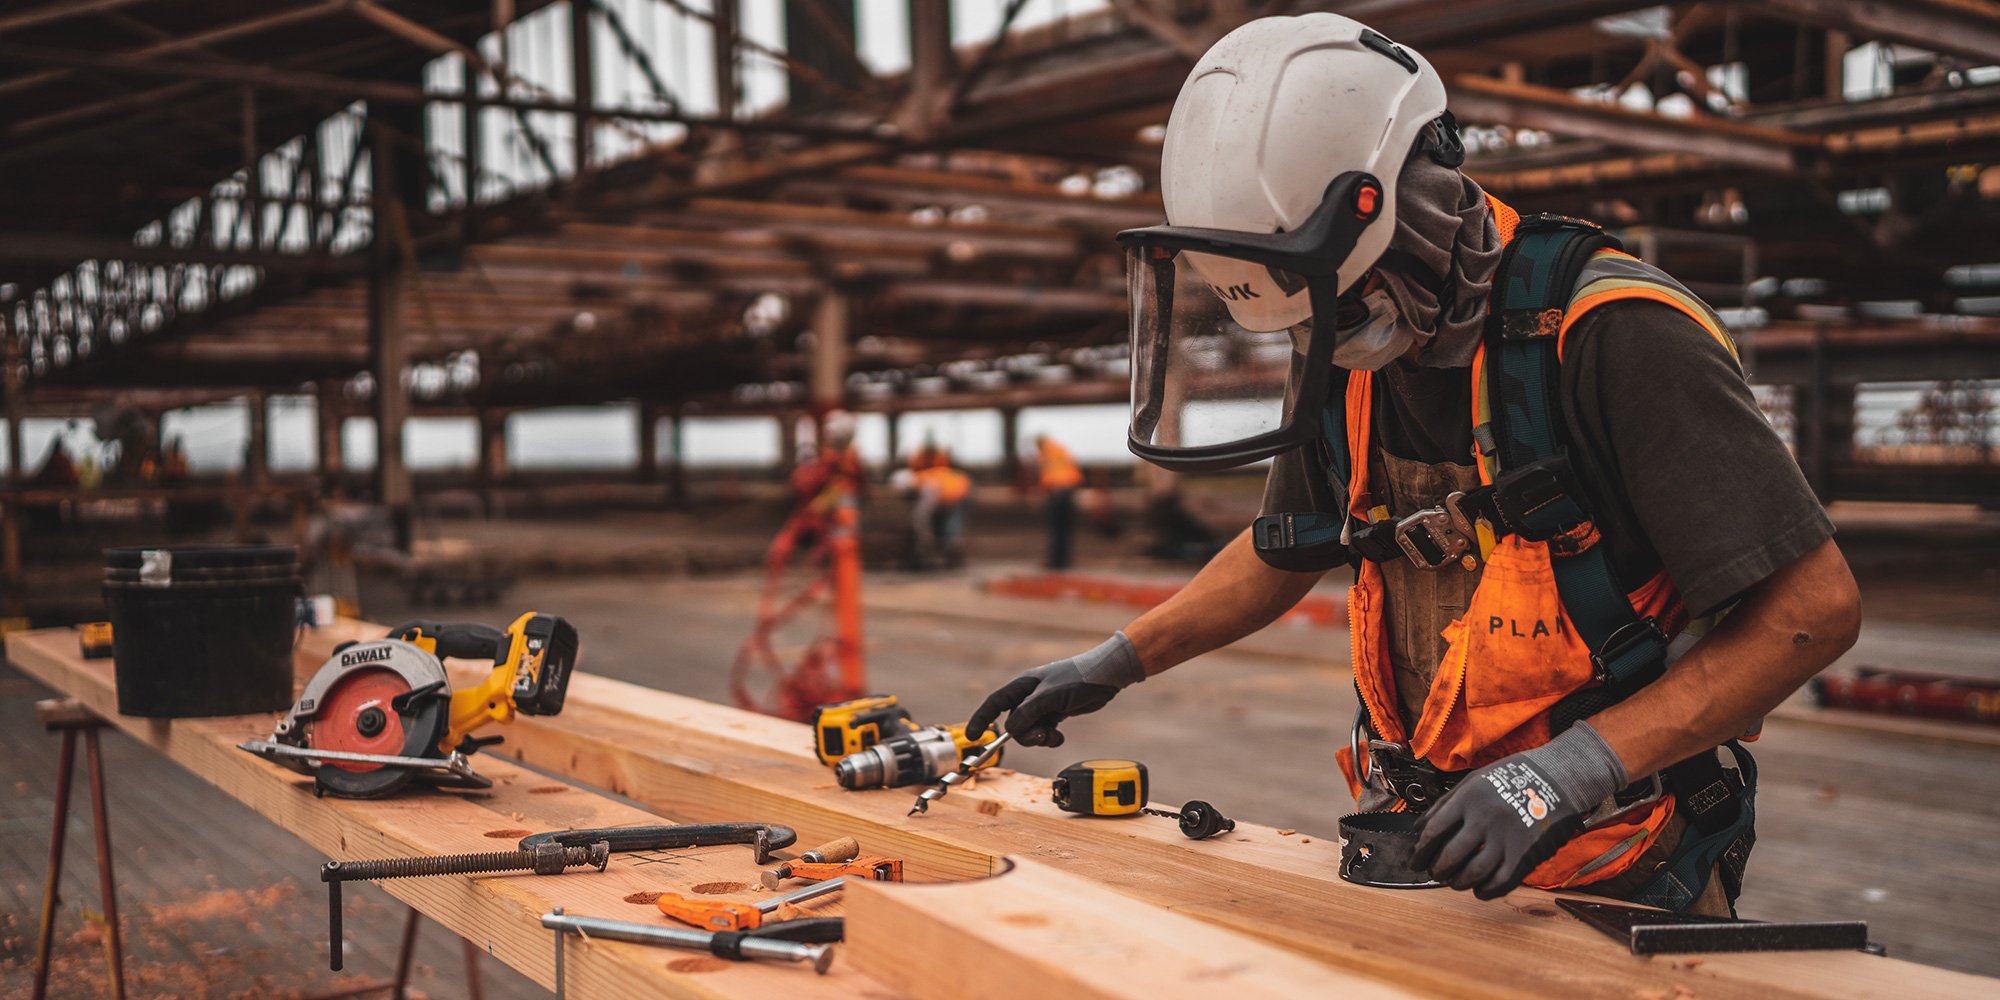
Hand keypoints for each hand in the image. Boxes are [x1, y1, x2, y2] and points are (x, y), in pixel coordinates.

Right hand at [965, 632, 1144, 747]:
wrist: (1107, 676)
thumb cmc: (1078, 678)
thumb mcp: (1051, 696)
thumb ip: (1028, 712)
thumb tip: (1009, 729)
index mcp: (1024, 685)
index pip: (995, 703)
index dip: (982, 719)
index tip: (973, 737)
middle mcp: (1030, 695)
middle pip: (1013, 723)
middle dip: (1024, 734)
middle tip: (1041, 736)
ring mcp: (1042, 705)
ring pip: (1028, 730)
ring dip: (1039, 738)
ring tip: (1053, 736)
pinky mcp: (1055, 713)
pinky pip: (1043, 731)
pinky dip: (1049, 738)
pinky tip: (1060, 737)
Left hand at [1411, 721, 1626, 898]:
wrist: (1558, 778)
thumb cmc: (1513, 777)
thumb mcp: (1475, 780)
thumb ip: (1447, 803)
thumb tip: (1419, 829)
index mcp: (1468, 798)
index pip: (1433, 832)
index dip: (1420, 852)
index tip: (1416, 861)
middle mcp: (1484, 818)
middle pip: (1450, 856)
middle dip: (1438, 870)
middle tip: (1436, 873)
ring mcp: (1506, 838)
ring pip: (1473, 873)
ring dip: (1458, 882)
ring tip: (1455, 881)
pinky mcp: (1525, 854)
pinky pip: (1500, 882)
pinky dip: (1485, 891)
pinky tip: (1479, 889)